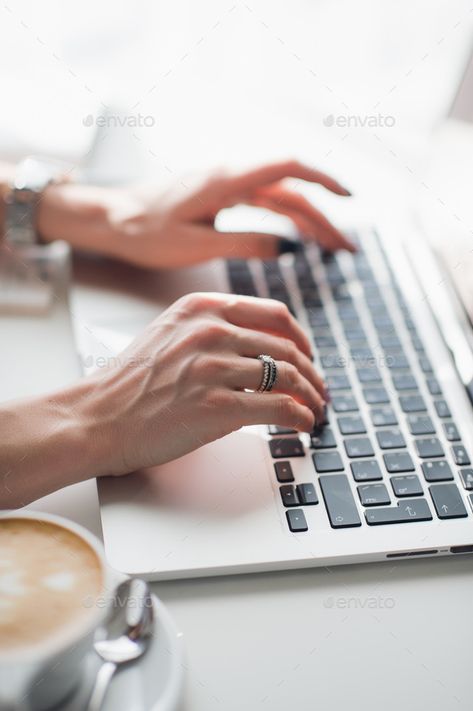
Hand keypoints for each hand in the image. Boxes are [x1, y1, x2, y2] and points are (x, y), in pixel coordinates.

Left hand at [37, 160, 353, 267]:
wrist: (112, 219)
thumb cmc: (145, 233)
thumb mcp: (196, 245)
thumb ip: (244, 243)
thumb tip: (288, 246)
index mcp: (225, 181)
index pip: (287, 169)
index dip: (323, 179)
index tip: (349, 197)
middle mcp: (230, 176)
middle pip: (290, 190)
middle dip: (324, 217)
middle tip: (347, 248)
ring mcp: (226, 184)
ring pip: (280, 197)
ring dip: (309, 219)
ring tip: (334, 246)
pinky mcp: (221, 195)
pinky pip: (264, 202)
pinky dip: (287, 218)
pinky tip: (300, 234)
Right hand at [90, 292, 327, 473]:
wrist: (97, 416)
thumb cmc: (129, 381)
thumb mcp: (168, 332)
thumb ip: (210, 328)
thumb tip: (258, 347)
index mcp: (202, 307)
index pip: (274, 314)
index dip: (301, 337)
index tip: (308, 354)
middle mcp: (211, 331)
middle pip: (287, 347)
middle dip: (312, 372)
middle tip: (319, 388)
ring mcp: (214, 368)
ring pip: (288, 376)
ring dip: (311, 396)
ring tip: (315, 409)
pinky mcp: (217, 406)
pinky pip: (279, 407)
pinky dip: (300, 416)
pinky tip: (303, 424)